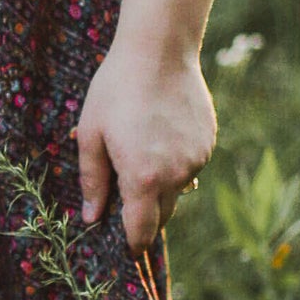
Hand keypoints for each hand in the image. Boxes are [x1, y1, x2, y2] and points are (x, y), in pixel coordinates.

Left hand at [75, 40, 215, 250]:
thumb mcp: (91, 135)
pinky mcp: (208, 143)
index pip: (142, 231)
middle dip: (145, 214)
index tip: (126, 248)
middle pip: (162, 215)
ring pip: (177, 189)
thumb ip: (92, 181)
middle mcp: (176, 176)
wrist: (159, 51)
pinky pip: (189, 166)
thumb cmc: (116, 90)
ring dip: (160, 183)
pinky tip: (160, 132)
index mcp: (143, 179)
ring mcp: (196, 160)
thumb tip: (92, 217)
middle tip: (124, 193)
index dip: (133, 244)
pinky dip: (175, 161)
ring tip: (140, 147)